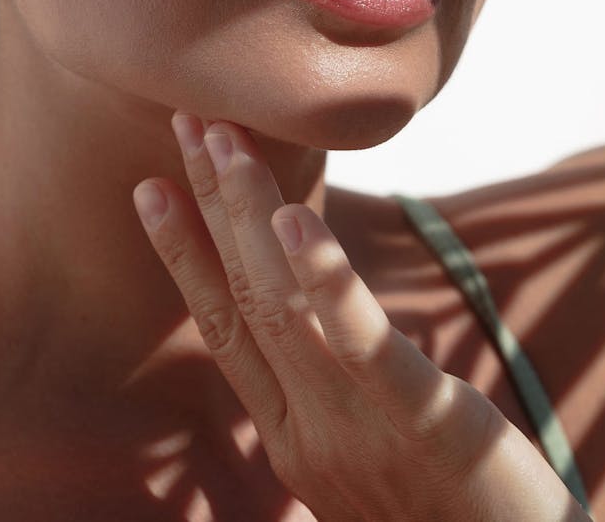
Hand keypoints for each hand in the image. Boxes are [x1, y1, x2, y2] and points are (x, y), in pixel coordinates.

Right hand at [132, 112, 591, 521]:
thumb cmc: (452, 520)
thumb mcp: (375, 458)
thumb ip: (336, 402)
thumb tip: (320, 338)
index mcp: (294, 436)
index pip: (224, 328)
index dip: (184, 255)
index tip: (152, 188)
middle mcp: (309, 431)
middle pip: (242, 298)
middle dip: (208, 204)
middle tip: (185, 121)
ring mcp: (359, 430)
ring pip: (283, 306)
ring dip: (249, 213)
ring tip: (225, 140)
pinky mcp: (426, 423)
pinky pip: (363, 344)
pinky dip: (325, 280)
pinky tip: (297, 223)